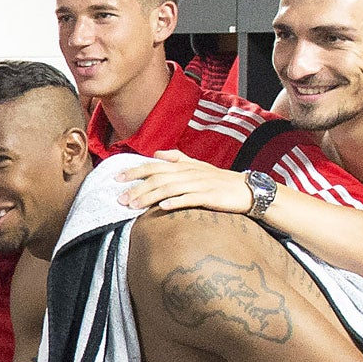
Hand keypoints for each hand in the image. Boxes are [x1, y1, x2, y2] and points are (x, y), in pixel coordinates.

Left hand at [119, 150, 253, 214]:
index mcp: (184, 166)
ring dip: (150, 197)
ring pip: (169, 189)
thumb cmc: (219, 180)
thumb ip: (177, 158)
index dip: (135, 171)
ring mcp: (199, 184)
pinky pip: (190, 199)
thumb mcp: (197, 166)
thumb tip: (158, 153)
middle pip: (158, 177)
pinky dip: (176, 202)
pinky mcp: (209, 197)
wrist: (246, 190)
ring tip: (133, 206)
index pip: (155, 165)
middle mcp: (189, 173)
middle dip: (137, 187)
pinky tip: (162, 208)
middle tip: (119, 198)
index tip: (116, 178)